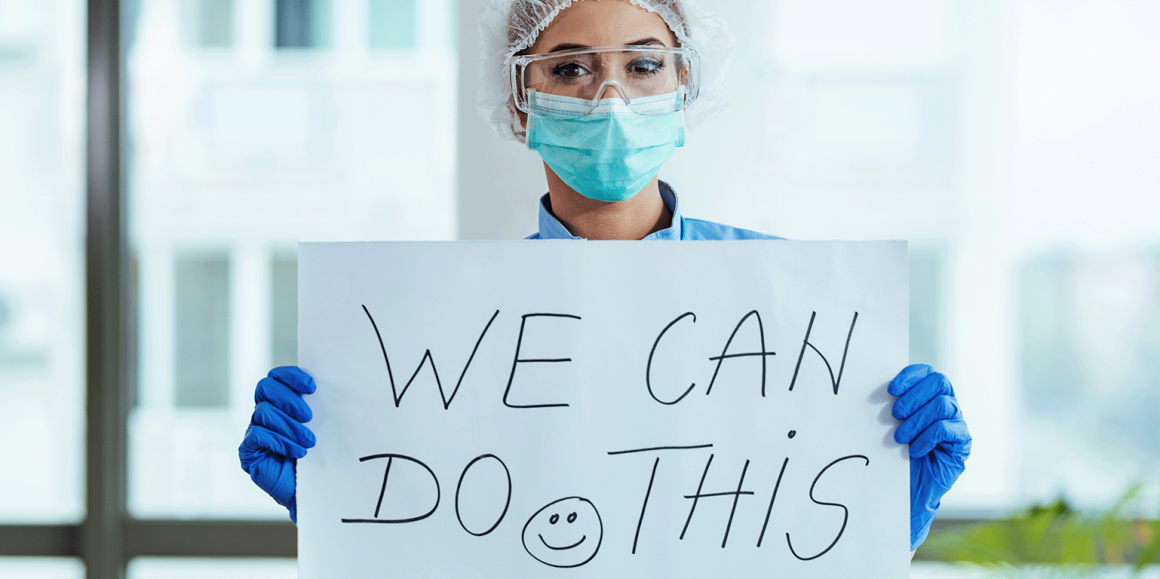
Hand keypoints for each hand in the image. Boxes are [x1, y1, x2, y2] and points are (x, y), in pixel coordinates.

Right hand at [238, 366, 316, 522]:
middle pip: (265, 387)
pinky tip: (298, 452)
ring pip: (263, 412)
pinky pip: (257, 435)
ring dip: (289, 426)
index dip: (291, 376)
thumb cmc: (320, 456)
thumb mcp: (323, 427)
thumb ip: (321, 406)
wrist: (314, 491)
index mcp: (281, 401)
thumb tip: (333, 386)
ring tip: (310, 441)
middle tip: (309, 416)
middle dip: (288, 399)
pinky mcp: (249, 451)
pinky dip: (280, 441)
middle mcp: (265, 412)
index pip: (277, 377)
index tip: (312, 386)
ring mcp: (255, 430)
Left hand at [889, 364, 970, 550]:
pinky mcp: (962, 443)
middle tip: (895, 414)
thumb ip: (888, 407)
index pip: (927, 372)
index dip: (911, 375)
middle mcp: (946, 405)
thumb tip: (872, 390)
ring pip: (943, 405)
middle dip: (915, 396)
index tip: (891, 389)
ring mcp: (957, 423)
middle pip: (940, 382)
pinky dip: (927, 437)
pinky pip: (948, 429)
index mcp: (928, 396)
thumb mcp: (888, 427)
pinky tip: (914, 450)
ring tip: (900, 437)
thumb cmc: (894, 454)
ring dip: (918, 420)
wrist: (907, 490)